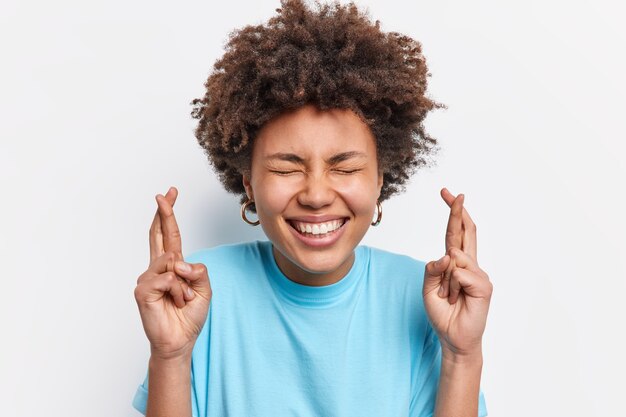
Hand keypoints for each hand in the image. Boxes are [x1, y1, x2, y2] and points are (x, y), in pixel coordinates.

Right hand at [134, 186, 211, 359]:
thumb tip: (180, 262)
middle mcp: (157, 268)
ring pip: (172, 262)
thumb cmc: (189, 315)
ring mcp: (147, 278)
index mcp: (172, 266)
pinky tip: (174, 302)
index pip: (169, 235)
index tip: (169, 194)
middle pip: (158, 234)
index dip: (168, 215)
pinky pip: (168, 279)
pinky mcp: (142, 290)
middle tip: (164, 194)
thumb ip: (199, 271)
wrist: (180, 340)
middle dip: (164, 213)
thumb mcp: (204, 289)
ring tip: (182, 299)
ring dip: (186, 284)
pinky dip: (179, 291)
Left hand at [422, 188, 492, 357]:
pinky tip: (457, 298)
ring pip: (455, 259)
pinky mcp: (484, 285)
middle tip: (454, 193)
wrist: (453, 337)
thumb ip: (432, 270)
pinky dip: (452, 287)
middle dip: (458, 211)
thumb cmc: (442, 313)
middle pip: (466, 231)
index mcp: (456, 263)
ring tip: (449, 297)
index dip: (453, 213)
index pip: (455, 233)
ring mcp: (479, 274)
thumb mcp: (428, 289)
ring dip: (445, 281)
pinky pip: (460, 274)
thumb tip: (446, 255)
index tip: (448, 194)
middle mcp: (469, 265)